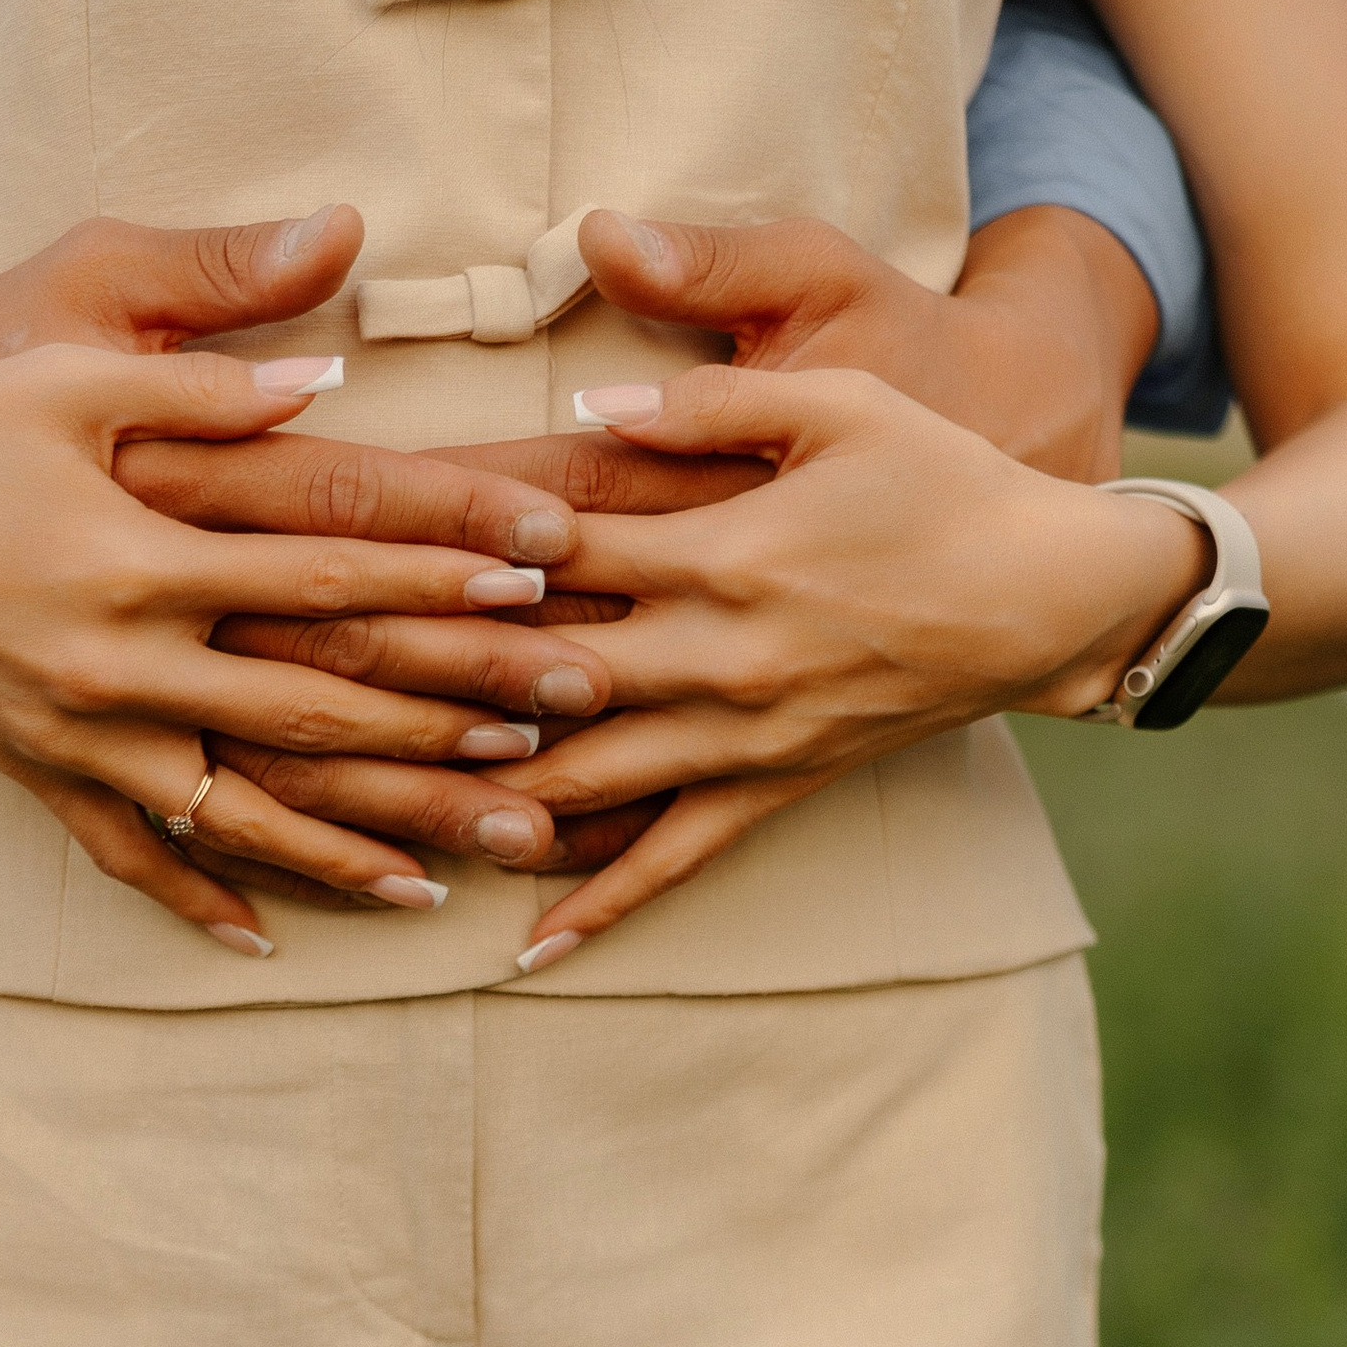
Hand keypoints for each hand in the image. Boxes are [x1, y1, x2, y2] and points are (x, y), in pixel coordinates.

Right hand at [0, 213, 611, 867]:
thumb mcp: (67, 371)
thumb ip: (204, 376)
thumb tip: (332, 373)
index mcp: (140, 556)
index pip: (327, 572)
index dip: (442, 574)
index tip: (545, 580)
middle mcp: (122, 666)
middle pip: (317, 706)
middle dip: (446, 725)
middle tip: (562, 738)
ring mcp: (83, 737)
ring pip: (246, 810)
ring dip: (355, 842)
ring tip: (457, 866)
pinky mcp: (41, 774)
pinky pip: (132, 860)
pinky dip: (201, 903)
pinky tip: (272, 945)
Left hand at [201, 197, 1161, 865]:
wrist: (1049, 595)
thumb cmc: (939, 477)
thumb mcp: (835, 399)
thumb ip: (707, 400)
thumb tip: (582, 411)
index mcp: (721, 551)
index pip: (552, 558)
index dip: (444, 557)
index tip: (339, 557)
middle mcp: (717, 658)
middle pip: (536, 679)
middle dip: (415, 690)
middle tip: (297, 700)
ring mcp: (741, 737)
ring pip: (584, 783)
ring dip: (475, 805)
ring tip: (363, 823)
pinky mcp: (771, 789)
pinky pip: (673, 860)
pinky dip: (599, 905)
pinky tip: (522, 946)